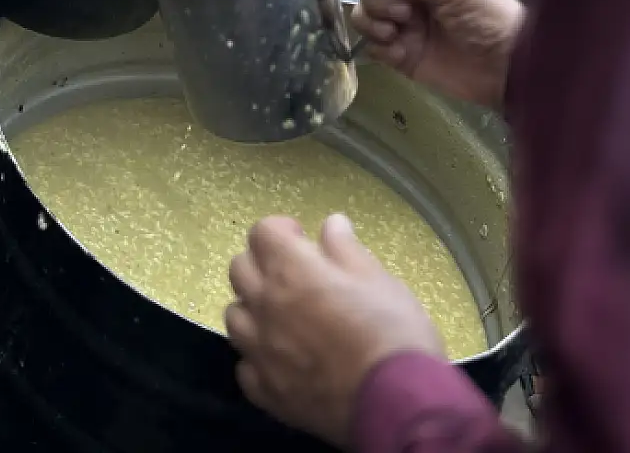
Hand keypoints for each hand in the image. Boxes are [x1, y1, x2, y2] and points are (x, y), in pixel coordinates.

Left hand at [226, 215, 446, 445]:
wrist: (395, 405)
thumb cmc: (393, 333)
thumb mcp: (380, 280)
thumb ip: (347, 249)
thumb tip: (331, 224)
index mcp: (290, 271)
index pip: (261, 232)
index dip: (282, 230)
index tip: (304, 239)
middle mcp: (264, 306)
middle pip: (239, 269)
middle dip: (262, 263)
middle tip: (294, 274)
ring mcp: (259, 351)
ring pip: (235, 316)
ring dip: (254, 308)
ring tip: (284, 317)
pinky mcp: (265, 391)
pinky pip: (245, 365)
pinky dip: (258, 357)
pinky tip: (283, 359)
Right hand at [341, 0, 524, 109]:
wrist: (511, 70)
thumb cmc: (491, 17)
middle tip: (404, 12)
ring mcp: (405, 27)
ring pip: (365, 16)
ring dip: (373, 22)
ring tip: (397, 33)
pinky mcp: (403, 57)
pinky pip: (373, 47)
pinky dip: (379, 47)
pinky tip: (400, 52)